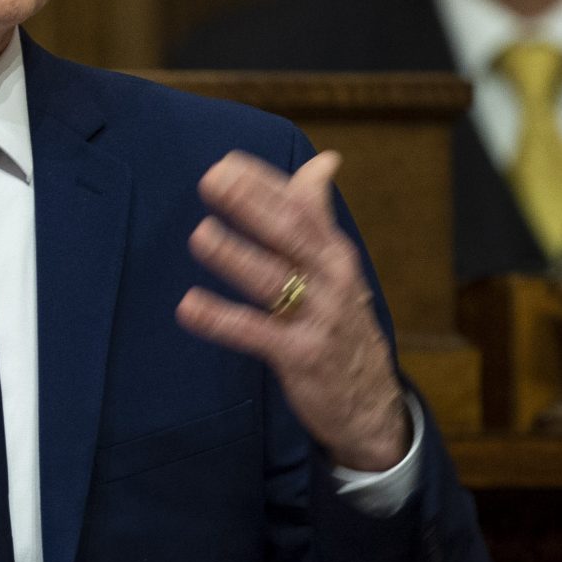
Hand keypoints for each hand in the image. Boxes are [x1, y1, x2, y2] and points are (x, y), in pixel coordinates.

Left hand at [176, 150, 410, 471]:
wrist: (372, 401)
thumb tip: (323, 160)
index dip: (264, 183)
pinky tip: (189, 306)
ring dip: (235, 256)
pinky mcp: (301, 356)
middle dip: (251, 205)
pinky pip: (256, 333)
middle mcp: (331, 279)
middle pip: (290, 234)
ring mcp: (318, 318)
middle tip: (212, 181)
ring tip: (201, 235)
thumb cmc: (342, 321)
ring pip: (273, 280)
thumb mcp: (337, 266)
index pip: (301, 207)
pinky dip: (221, 319)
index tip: (226, 163)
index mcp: (335, 252)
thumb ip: (318, 214)